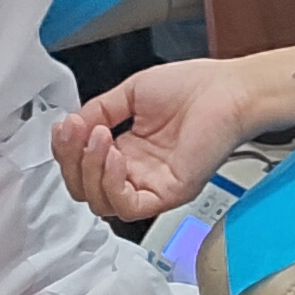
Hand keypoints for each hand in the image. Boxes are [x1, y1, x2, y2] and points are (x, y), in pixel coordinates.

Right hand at [55, 58, 255, 219]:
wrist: (229, 90)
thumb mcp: (130, 94)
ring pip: (100, 202)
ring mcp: (152, 185)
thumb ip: (97, 111)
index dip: (66, 150)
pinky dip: (111, 183)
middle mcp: (137, 173)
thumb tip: (71, 127)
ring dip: (89, 170)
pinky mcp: (168, 193)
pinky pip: (128, 205)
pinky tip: (114, 155)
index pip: (81, 167)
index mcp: (127, 152)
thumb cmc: (194, 88)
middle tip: (76, 131)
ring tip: (98, 137)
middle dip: (71, 161)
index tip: (65, 125)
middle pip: (84, 190)